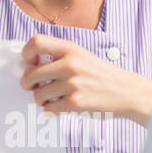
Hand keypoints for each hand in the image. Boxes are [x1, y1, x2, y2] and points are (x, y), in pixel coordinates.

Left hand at [19, 35, 151, 124]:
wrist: (125, 91)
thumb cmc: (100, 74)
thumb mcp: (81, 55)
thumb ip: (58, 55)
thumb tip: (29, 64)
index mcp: (70, 49)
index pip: (36, 42)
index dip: (26, 53)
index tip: (28, 62)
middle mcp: (70, 64)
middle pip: (31, 73)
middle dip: (27, 83)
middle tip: (31, 86)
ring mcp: (73, 84)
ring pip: (38, 94)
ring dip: (40, 99)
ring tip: (49, 98)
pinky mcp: (76, 103)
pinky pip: (49, 109)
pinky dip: (50, 110)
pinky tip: (59, 107)